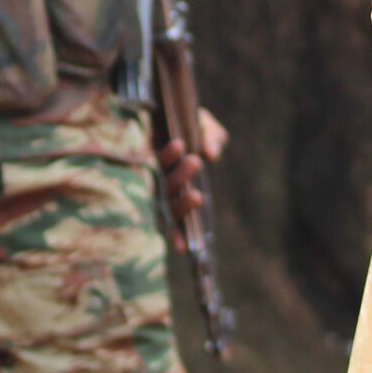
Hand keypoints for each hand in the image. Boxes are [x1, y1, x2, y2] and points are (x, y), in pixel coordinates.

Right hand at [157, 106, 227, 233]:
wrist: (192, 133)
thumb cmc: (197, 129)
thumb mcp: (204, 125)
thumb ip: (210, 134)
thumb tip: (210, 154)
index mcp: (163, 156)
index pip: (161, 158)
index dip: (168, 155)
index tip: (181, 145)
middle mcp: (161, 177)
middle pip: (165, 183)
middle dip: (180, 176)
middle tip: (196, 162)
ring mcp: (167, 196)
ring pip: (168, 205)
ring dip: (181, 205)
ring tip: (198, 197)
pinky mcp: (175, 211)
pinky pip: (172, 226)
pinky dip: (175, 236)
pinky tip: (182, 247)